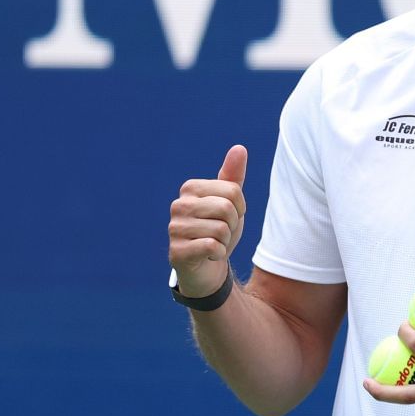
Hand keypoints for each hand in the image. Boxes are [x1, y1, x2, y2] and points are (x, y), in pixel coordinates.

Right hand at [168, 144, 247, 296]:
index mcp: (190, 189)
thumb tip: (239, 148)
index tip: (229, 218)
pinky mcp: (177, 251)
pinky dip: (218, 254)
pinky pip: (212, 246)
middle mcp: (178, 205)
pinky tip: (208, 255)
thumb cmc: (218, 230)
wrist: (206, 267)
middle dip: (233, 225)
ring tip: (214, 243)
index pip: (233, 191)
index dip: (240, 209)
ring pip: (221, 229)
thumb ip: (233, 177)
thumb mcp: (230, 203)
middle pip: (227, 208)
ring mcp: (174, 228)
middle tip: (222, 233)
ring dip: (225, 241)